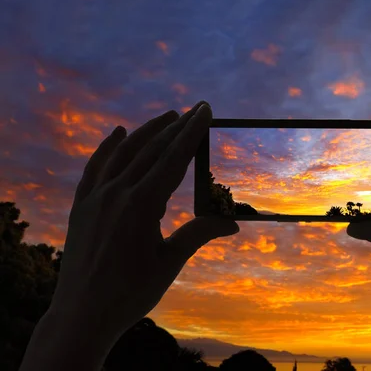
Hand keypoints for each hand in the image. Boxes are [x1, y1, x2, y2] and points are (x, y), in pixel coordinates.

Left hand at [50, 101, 238, 341]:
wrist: (82, 315)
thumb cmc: (130, 292)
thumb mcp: (169, 262)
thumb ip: (199, 234)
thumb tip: (233, 223)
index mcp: (142, 205)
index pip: (173, 159)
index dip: (191, 133)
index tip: (205, 111)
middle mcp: (116, 193)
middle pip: (151, 150)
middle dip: (175, 128)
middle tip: (194, 109)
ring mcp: (95, 198)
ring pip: (123, 154)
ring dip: (146, 132)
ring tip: (167, 117)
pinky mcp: (80, 207)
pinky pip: (94, 168)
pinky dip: (107, 148)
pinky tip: (118, 133)